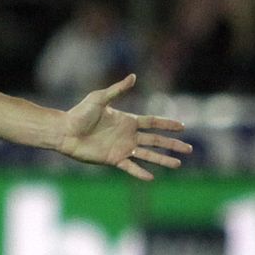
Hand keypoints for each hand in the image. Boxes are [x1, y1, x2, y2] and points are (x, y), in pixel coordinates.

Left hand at [58, 74, 190, 180]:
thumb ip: (118, 89)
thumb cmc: (80, 113)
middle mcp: (128, 135)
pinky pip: (130, 167)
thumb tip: (134, 76)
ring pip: (148, 155)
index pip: (153, 122)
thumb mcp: (100, 98)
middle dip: (172, 144)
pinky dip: (140, 172)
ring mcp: (122, 148)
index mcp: (127, 120)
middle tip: (189, 149)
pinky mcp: (113, 159)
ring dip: (163, 159)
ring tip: (178, 164)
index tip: (182, 126)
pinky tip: (151, 177)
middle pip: (156, 140)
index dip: (168, 124)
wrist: (65, 131)